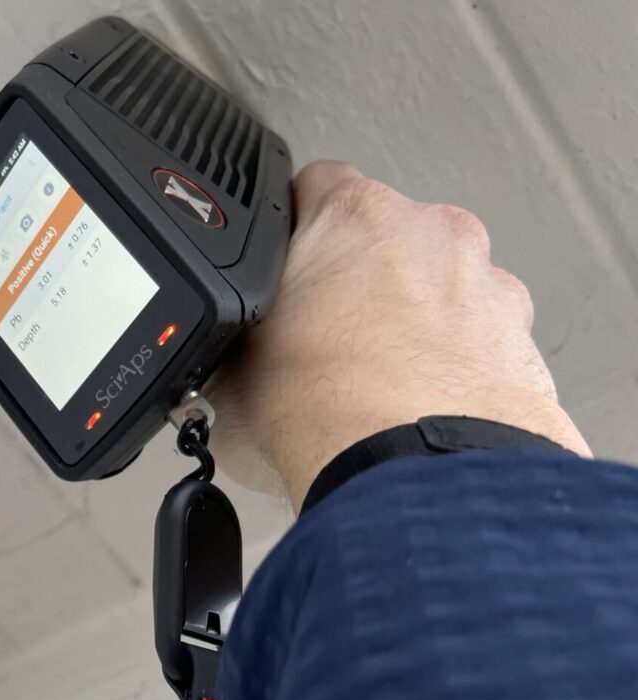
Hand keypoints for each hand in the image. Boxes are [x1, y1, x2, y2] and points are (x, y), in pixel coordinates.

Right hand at [208, 161, 589, 508]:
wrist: (409, 468)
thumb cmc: (321, 409)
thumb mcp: (228, 379)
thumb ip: (232, 355)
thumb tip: (223, 376)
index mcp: (349, 215)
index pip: (311, 188)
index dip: (288, 236)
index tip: (279, 275)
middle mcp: (426, 230)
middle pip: (382, 241)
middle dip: (356, 284)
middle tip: (320, 346)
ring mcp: (482, 282)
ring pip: (436, 290)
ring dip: (410, 326)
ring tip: (371, 389)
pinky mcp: (518, 340)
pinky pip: (475, 343)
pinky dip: (451, 368)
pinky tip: (416, 411)